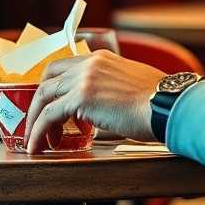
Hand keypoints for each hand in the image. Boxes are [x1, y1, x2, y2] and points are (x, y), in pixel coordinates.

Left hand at [24, 50, 162, 153]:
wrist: (168, 105)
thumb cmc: (159, 101)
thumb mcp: (132, 84)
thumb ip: (111, 88)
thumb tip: (102, 109)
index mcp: (102, 58)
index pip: (65, 66)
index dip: (52, 86)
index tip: (49, 104)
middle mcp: (90, 63)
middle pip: (48, 78)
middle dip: (38, 102)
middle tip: (39, 122)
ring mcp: (84, 79)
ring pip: (44, 97)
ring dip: (36, 120)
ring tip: (37, 141)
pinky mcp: (81, 98)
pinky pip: (48, 115)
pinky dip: (38, 131)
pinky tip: (37, 146)